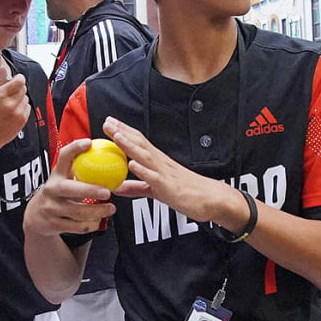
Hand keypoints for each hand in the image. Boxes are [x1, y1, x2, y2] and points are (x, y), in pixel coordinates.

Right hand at [0, 74, 29, 157]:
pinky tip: (13, 112)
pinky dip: (22, 108)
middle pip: (23, 88)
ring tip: (9, 105)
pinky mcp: (23, 120)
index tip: (15, 80)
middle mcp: (11, 104)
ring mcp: (18, 113)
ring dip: (20, 99)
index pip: (19, 80)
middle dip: (17, 89)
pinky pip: (28, 107)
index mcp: (1, 96)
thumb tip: (4, 68)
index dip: (18, 79)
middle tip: (8, 95)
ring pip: (26, 98)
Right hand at [24, 139, 121, 237]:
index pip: (64, 156)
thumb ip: (81, 168)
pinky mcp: (54, 224)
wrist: (36, 216)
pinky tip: (98, 220)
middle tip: (107, 192)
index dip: (75, 148)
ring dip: (98, 211)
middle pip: (70, 188)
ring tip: (111, 208)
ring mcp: (51, 208)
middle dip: (90, 190)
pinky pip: (78, 226)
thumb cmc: (59, 193)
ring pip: (78, 211)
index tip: (89, 143)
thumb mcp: (65, 178)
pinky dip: (92, 224)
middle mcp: (52, 189)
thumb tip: (111, 155)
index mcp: (57, 174)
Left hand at [102, 116, 240, 226]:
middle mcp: (162, 163)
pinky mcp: (170, 187)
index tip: (110, 123)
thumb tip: (117, 188)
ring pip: (145, 156)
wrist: (213, 199)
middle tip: (107, 121)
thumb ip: (137, 188)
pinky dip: (143, 171)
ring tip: (116, 135)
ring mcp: (166, 173)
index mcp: (159, 162)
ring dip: (130, 145)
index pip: (139, 142)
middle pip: (140, 143)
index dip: (124, 132)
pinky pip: (155, 178)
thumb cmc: (188, 193)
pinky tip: (132, 164)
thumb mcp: (156, 190)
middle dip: (123, 132)